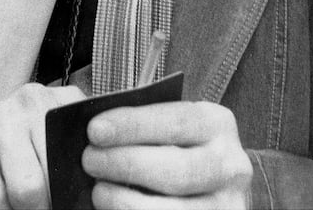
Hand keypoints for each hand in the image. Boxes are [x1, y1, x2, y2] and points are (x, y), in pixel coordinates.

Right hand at [0, 82, 85, 209]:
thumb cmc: (23, 145)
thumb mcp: (54, 137)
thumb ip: (78, 152)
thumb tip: (101, 193)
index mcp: (63, 101)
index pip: (90, 150)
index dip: (88, 186)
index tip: (79, 200)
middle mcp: (33, 101)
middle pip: (57, 174)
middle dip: (57, 202)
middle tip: (52, 205)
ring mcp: (0, 119)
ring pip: (27, 191)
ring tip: (31, 208)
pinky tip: (7, 209)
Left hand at [82, 100, 252, 207]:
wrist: (209, 190)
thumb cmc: (175, 151)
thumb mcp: (166, 127)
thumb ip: (134, 121)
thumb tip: (81, 112)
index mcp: (217, 124)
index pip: (176, 121)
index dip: (134, 125)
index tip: (95, 130)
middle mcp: (230, 165)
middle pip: (176, 170)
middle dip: (126, 164)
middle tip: (90, 160)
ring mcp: (227, 206)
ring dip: (127, 202)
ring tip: (99, 192)